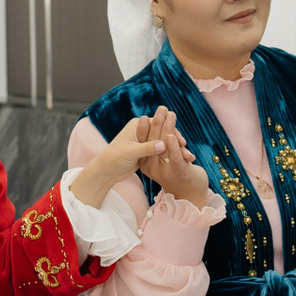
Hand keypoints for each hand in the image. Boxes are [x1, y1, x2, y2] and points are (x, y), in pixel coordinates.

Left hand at [73, 108, 207, 208]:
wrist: (106, 171)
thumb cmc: (114, 159)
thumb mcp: (131, 153)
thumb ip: (147, 148)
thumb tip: (163, 144)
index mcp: (138, 124)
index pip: (160, 125)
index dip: (172, 133)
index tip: (182, 142)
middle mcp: (143, 130)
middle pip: (165, 134)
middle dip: (177, 143)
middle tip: (189, 153)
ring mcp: (145, 141)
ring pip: (165, 143)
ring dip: (176, 151)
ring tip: (189, 159)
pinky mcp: (147, 151)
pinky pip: (162, 152)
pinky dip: (171, 156)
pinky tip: (182, 162)